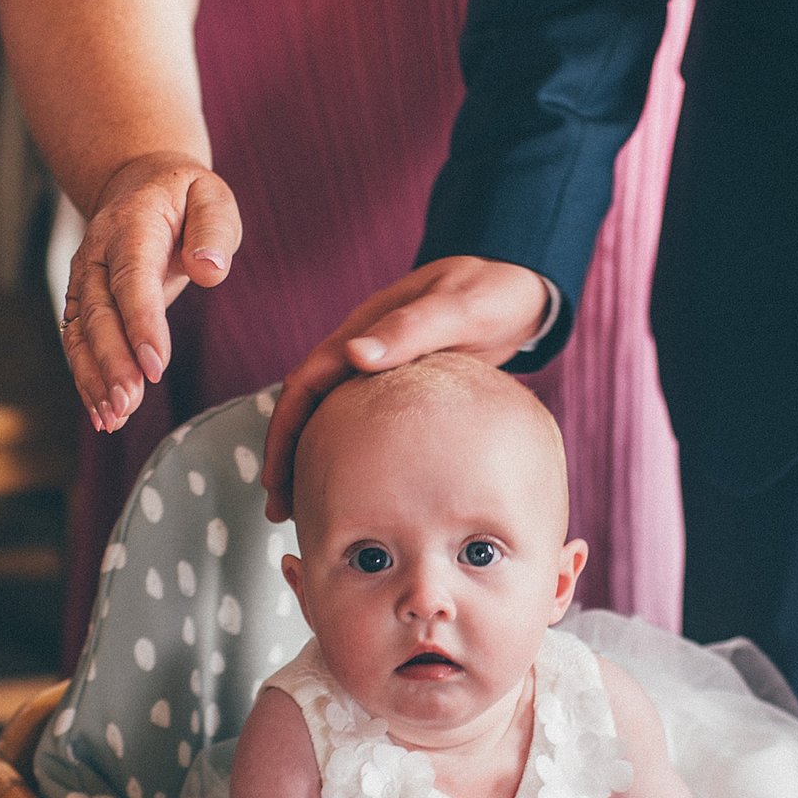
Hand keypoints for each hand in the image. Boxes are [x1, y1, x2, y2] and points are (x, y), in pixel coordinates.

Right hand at [60, 151, 241, 431]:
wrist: (139, 186)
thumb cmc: (185, 197)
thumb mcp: (212, 197)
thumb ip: (214, 230)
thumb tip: (209, 269)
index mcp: (132, 224)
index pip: (132, 278)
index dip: (141, 322)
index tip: (155, 366)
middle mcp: (97, 253)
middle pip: (99, 313)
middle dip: (112, 362)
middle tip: (128, 403)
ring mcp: (83, 279)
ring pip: (80, 333)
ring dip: (94, 378)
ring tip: (114, 419)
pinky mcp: (82, 302)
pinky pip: (78, 344)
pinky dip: (87, 380)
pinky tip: (105, 415)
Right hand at [260, 256, 549, 520]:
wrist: (520, 286)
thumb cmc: (491, 291)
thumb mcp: (456, 306)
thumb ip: (409, 328)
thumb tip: (355, 354)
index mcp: (364, 328)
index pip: (306, 383)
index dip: (286, 430)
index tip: (277, 474)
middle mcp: (363, 350)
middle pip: (308, 408)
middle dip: (289, 457)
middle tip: (282, 509)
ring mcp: (382, 370)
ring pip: (333, 420)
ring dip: (315, 460)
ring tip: (308, 512)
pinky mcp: (404, 388)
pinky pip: (366, 424)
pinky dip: (353, 456)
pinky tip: (362, 491)